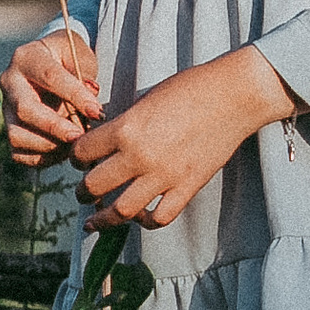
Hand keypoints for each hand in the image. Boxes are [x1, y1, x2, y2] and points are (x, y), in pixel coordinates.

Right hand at [2, 29, 100, 167]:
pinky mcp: (10, 128)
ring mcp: (6, 108)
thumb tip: (89, 102)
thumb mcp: (80, 54)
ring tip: (74, 145)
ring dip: (48, 146)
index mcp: (27, 57)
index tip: (97, 112)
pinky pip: (19, 153)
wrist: (52, 65)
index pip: (50, 77)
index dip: (75, 96)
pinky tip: (63, 152)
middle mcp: (10, 82)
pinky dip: (42, 159)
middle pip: (25, 109)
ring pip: (17, 135)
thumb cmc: (69, 58)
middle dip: (54, 127)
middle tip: (79, 136)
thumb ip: (85, 74)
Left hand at [71, 47, 294, 230]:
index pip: (82, 152)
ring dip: (103, 218)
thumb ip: (124, 124)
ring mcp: (165, 175)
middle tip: (82, 193)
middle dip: (82, 191)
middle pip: (94, 186)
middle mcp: (140, 155)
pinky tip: (140, 218)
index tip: (79, 160)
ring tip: (96, 220)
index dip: (75, 157)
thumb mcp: (146, 99)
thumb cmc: (190, 88)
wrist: (233, 95)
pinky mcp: (188, 187)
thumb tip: (106, 143)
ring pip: (122, 210)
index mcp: (126, 128)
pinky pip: (160, 217)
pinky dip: (146, 222)